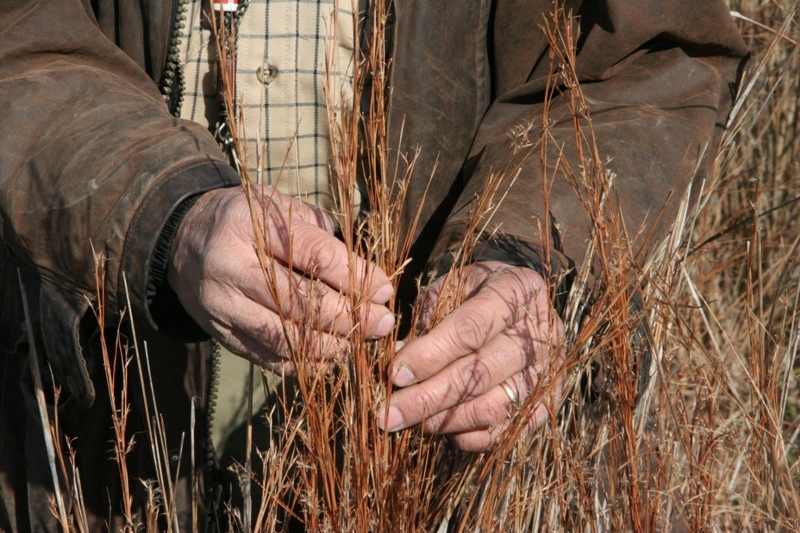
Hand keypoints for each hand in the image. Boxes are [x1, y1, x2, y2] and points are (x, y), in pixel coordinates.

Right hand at [168, 187, 394, 368]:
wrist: (186, 240)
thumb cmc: (250, 220)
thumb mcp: (282, 208)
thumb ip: (323, 238)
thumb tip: (371, 282)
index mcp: (248, 224)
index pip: (314, 256)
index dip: (356, 277)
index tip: (385, 290)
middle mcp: (229, 267)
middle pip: (299, 303)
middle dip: (349, 317)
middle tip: (383, 322)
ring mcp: (221, 306)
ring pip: (285, 338)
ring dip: (332, 345)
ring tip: (362, 341)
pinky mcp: (222, 334)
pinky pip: (269, 358)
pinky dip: (306, 363)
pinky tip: (332, 355)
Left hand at [379, 261, 563, 450]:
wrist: (522, 305)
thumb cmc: (476, 292)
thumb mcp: (452, 286)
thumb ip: (428, 317)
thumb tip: (400, 359)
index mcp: (517, 290)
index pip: (471, 329)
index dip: (430, 354)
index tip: (395, 373)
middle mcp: (542, 332)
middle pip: (480, 373)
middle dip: (428, 397)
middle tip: (389, 412)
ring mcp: (549, 371)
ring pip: (493, 407)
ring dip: (444, 420)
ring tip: (408, 421)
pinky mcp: (548, 403)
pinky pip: (506, 430)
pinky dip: (469, 436)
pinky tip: (438, 428)